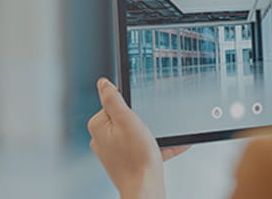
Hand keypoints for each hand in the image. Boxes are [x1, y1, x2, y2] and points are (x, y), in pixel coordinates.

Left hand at [88, 78, 182, 198]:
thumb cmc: (137, 158)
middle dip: (141, 123)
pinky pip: (142, 149)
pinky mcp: (125, 162)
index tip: (137, 117)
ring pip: (136, 135)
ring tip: (158, 142)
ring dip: (151, 135)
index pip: (112, 105)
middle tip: (147, 132)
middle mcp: (101, 140)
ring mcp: (113, 153)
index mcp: (98, 126)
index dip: (129, 108)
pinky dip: (156, 147)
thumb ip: (113, 99)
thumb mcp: (127, 119)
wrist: (146, 188)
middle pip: (125, 119)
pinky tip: (172, 146)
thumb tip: (103, 83)